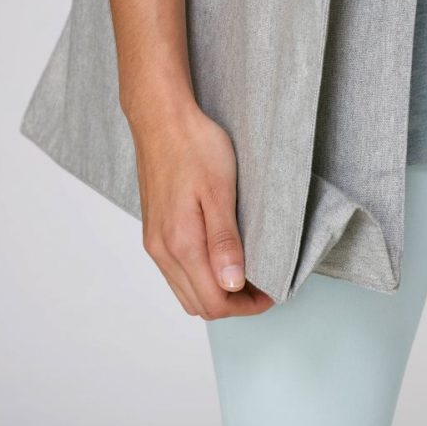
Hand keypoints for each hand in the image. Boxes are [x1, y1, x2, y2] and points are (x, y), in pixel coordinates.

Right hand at [127, 99, 274, 317]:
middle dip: (234, 304)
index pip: (215, 302)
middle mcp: (162, 251)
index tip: (272, 291)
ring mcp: (155, 243)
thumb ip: (224, 242)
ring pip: (186, 292)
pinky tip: (222, 260)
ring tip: (247, 274)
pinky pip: (176, 273)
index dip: (247, 306)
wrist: (162, 120)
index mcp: (180, 244)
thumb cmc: (195, 148)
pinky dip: (201, 278)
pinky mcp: (154, 233)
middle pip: (199, 304)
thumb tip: (232, 285)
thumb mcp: (220, 192)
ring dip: (217, 293)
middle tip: (264, 285)